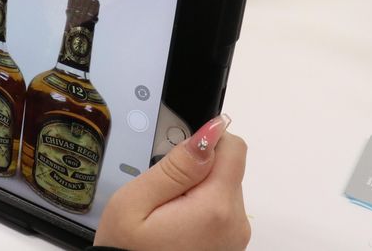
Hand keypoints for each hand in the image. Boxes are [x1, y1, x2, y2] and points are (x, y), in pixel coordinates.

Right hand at [95, 114, 249, 250]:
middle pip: (227, 169)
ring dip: (197, 192)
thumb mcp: (136, 201)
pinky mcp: (229, 246)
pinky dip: (200, 212)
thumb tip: (212, 132)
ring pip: (222, 189)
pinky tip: (175, 227)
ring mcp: (235, 238)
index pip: (234, 148)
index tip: (177, 160)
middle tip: (162, 195)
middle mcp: (235, 223)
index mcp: (215, 207)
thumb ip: (177, 165)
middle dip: (196, 171)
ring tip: (166, 215)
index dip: (205, 143)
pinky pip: (220, 212)